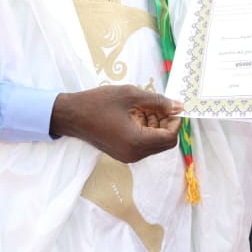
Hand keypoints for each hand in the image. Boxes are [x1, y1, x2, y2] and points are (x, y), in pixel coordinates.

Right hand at [50, 85, 181, 163]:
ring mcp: (128, 156)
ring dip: (155, 125)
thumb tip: (179, 106)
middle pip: (164, 142)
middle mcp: (134, 154)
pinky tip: (135, 114)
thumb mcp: (132, 96)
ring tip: (143, 107)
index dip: (175, 121)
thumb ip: (159, 102)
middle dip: (165, 122)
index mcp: (137, 142)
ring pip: (154, 143)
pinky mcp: (122, 153)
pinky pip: (143, 144)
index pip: (170, 137)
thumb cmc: (99, 103)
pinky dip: (145, 129)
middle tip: (157, 104)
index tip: (171, 106)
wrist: (72, 115)